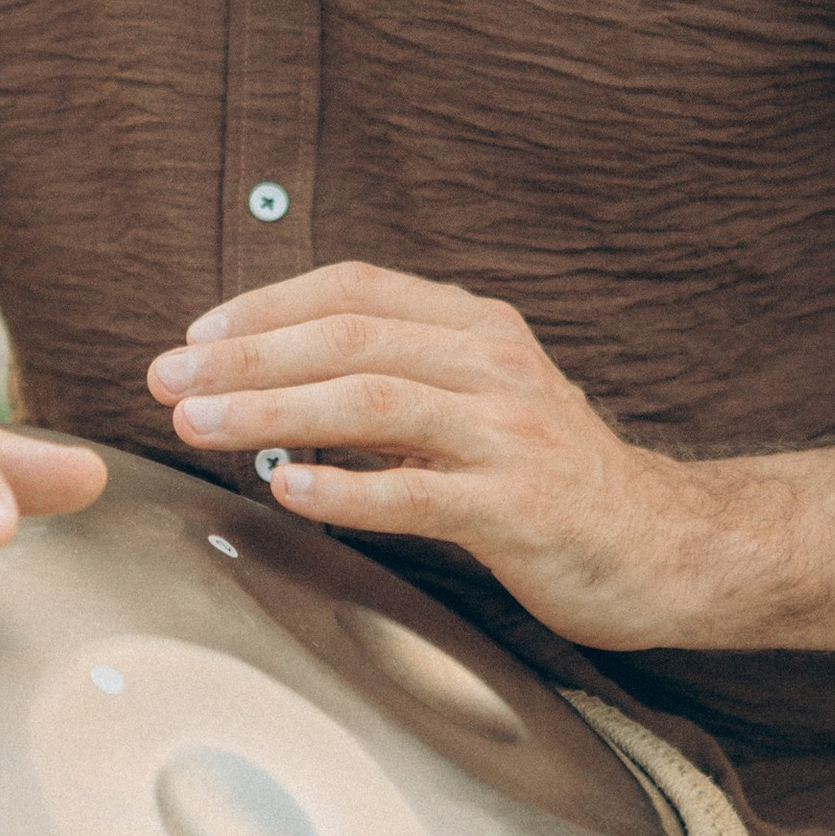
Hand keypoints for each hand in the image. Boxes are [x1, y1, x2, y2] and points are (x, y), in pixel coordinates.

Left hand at [146, 261, 708, 648]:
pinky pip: (416, 494)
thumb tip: (276, 378)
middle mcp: (493, 364)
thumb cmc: (554, 478)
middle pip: (347, 340)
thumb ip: (398, 380)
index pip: (354, 290)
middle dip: (245, 360)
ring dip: (271, 413)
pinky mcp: (518, 507)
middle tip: (166, 383)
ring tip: (198, 428)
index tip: (194, 340)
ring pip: (371, 403)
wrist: (668, 545)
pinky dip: (342, 489)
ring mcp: (508, 433)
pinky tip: (283, 490)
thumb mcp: (481, 400)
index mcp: (477, 327)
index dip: (265, 307)